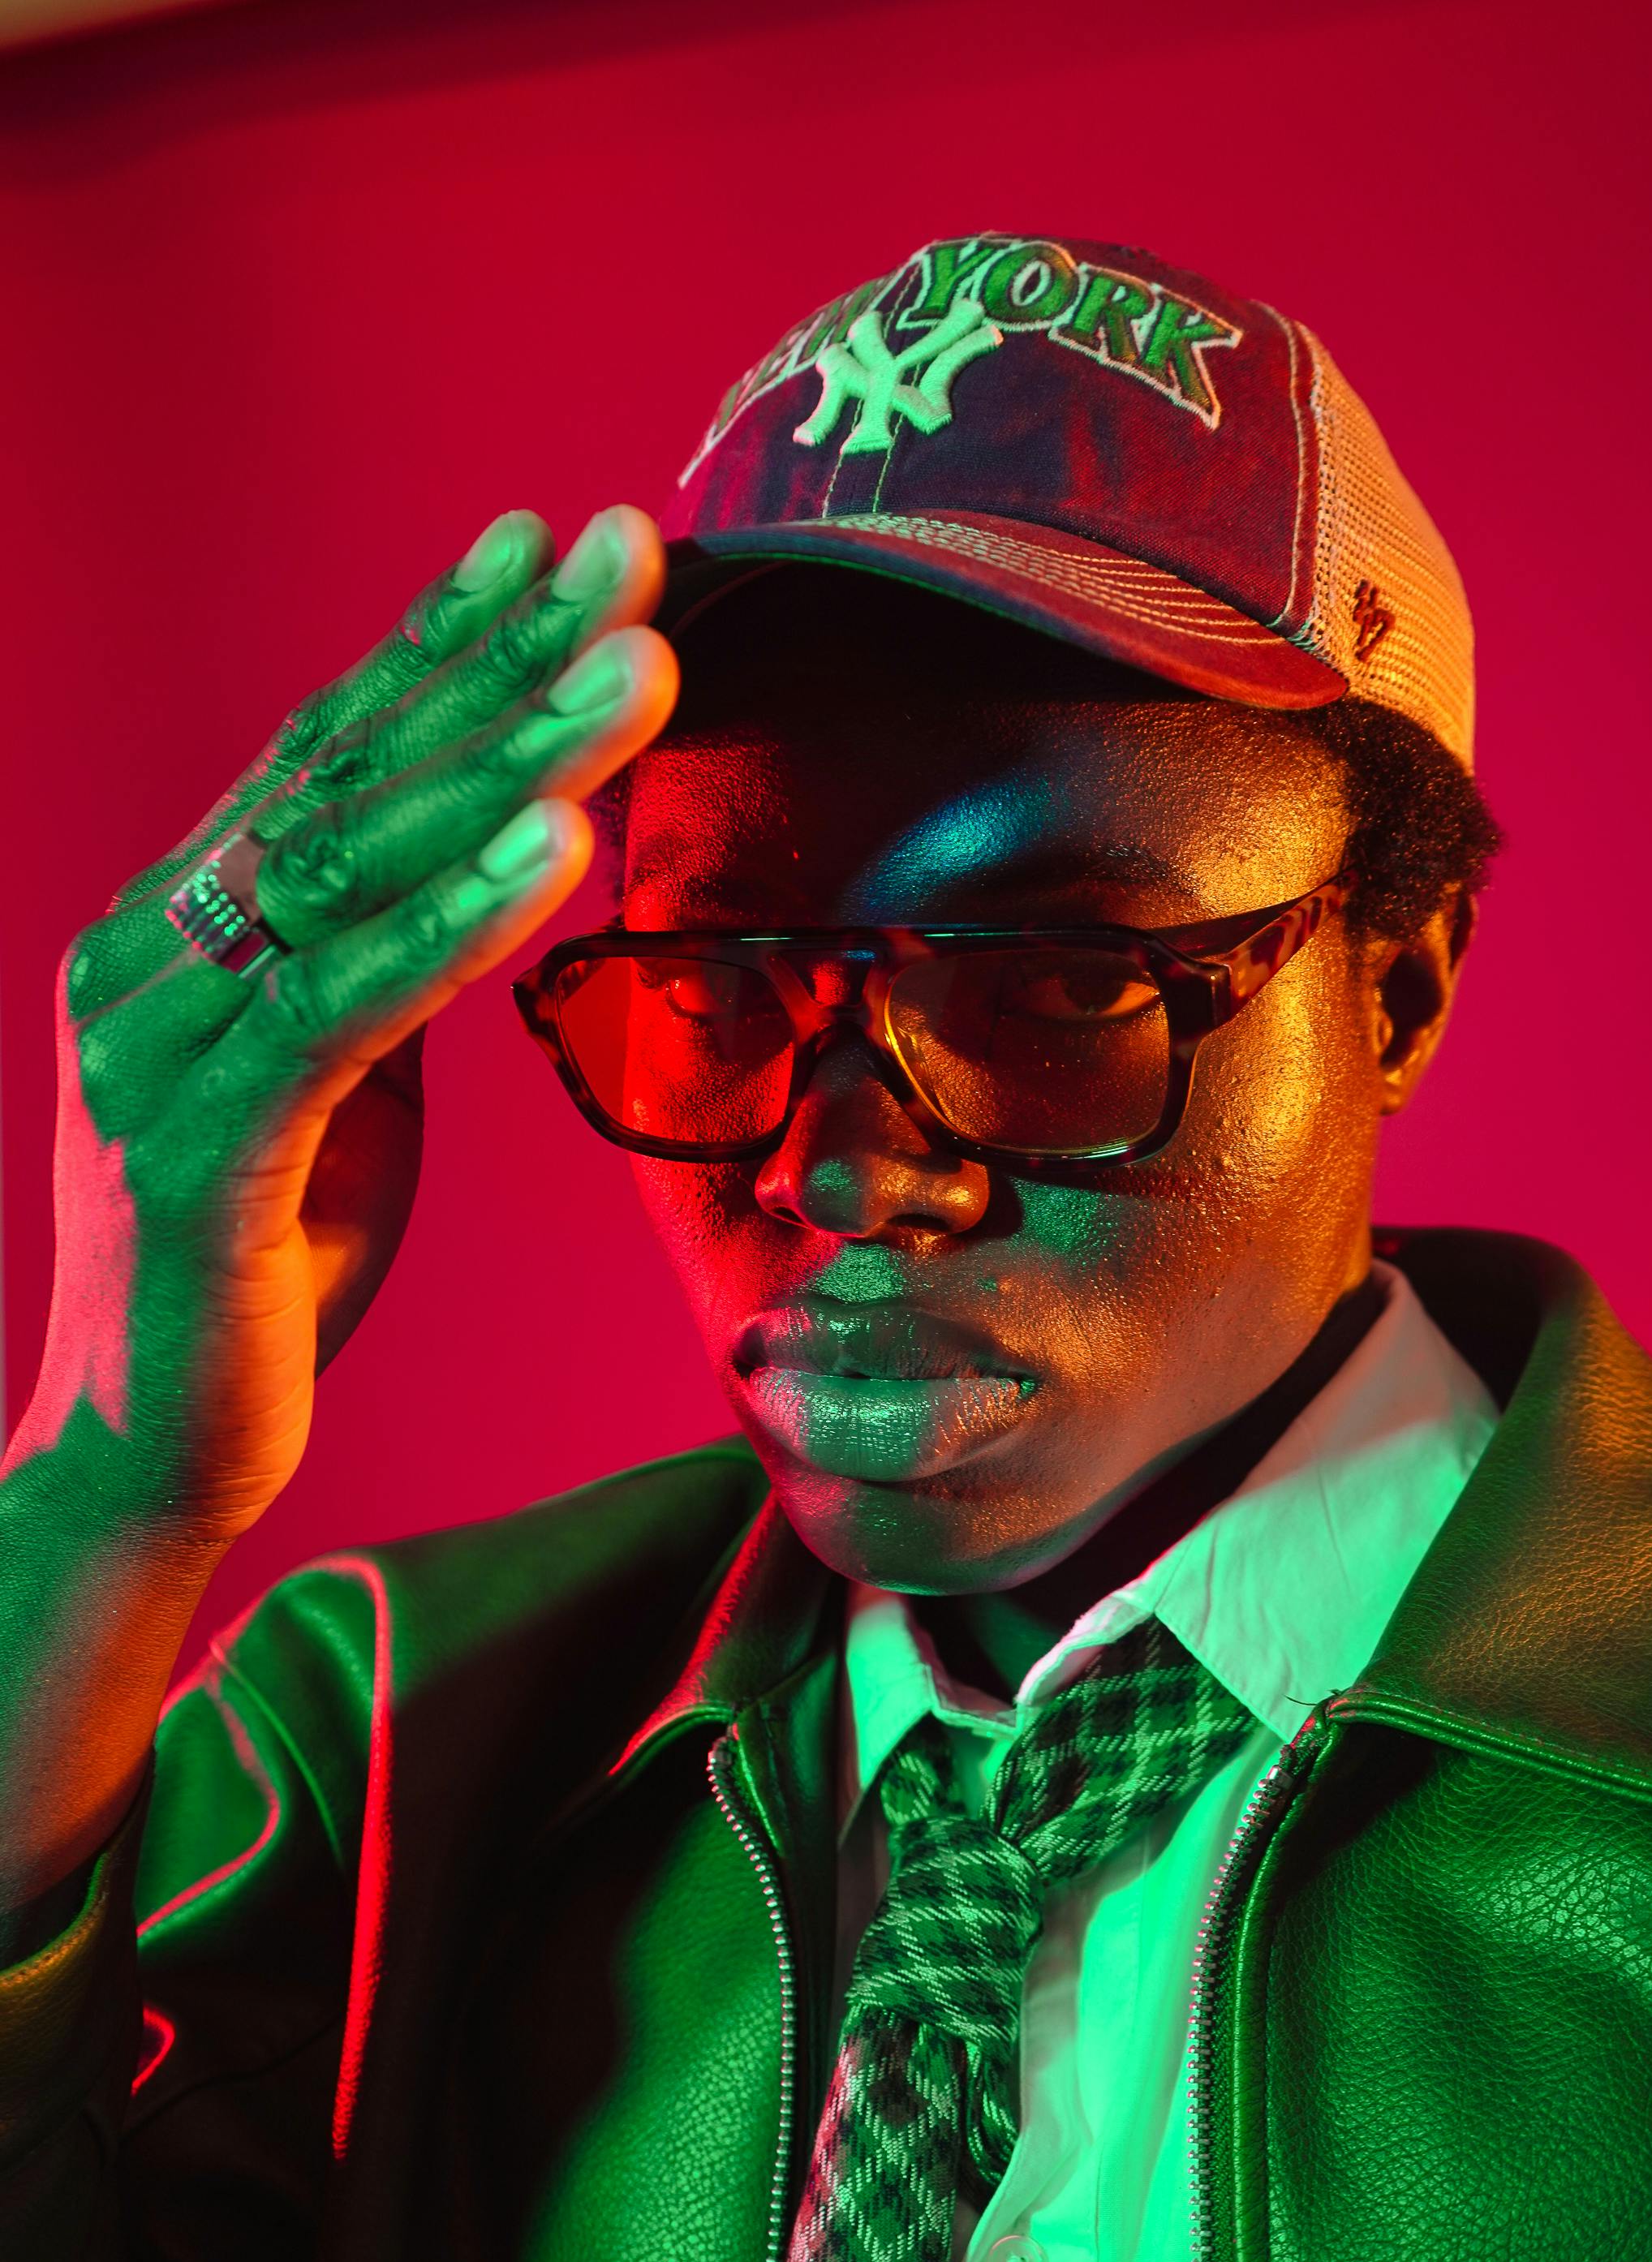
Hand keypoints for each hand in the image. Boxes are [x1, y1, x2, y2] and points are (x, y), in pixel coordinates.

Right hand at [9, 505, 676, 1549]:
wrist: (143, 1455)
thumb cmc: (256, 1267)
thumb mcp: (337, 1086)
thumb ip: (377, 968)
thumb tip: (487, 860)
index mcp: (180, 931)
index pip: (325, 754)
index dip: (440, 639)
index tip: (547, 541)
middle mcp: (150, 956)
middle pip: (350, 776)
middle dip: (503, 657)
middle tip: (627, 549)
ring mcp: (158, 1045)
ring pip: (350, 868)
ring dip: (509, 758)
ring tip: (633, 666)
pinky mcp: (200, 1147)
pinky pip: (342, 1010)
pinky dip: (454, 922)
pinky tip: (555, 845)